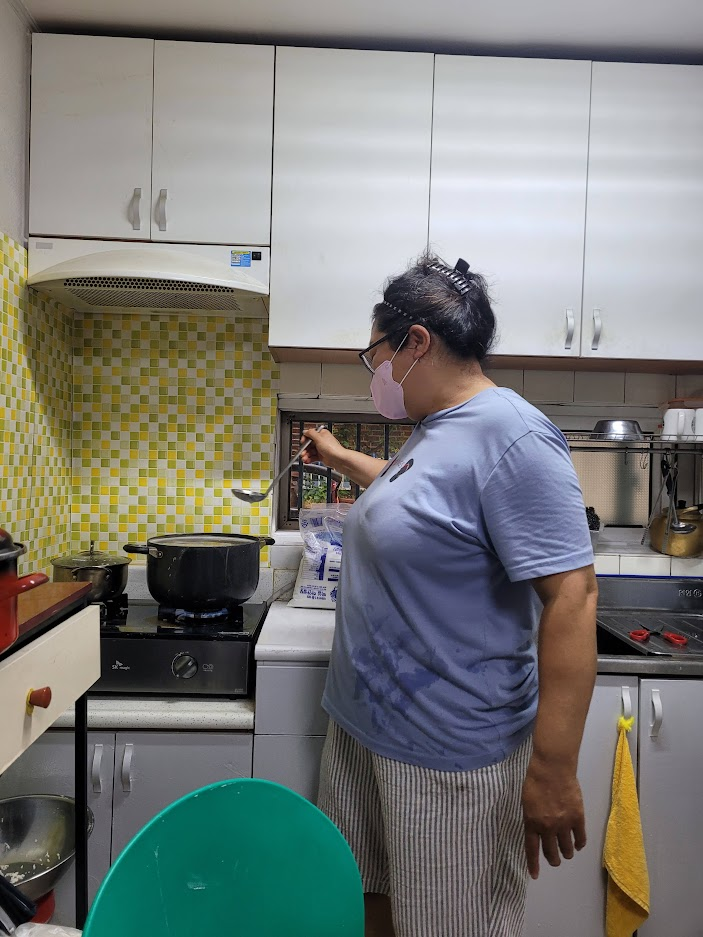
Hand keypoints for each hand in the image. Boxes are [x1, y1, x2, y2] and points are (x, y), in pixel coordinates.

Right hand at [300, 427, 347, 470]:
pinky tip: (307, 460)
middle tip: (302, 453)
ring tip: (304, 458)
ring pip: (310, 451)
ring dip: (306, 455)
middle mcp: (321, 441)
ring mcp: (321, 449)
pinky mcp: (321, 456)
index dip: (305, 439)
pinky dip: (309, 459)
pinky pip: (313, 457)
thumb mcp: (319, 438)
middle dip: (304, 449)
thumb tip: (305, 431)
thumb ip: (311, 433)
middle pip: (309, 444)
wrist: (338, 459)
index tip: (302, 443)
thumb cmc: (332, 448)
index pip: (310, 434)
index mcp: (321, 434)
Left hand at [522, 756, 585, 879]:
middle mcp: (547, 827)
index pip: (532, 849)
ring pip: (567, 849)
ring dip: (567, 853)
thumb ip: (532, 819)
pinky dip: (579, 844)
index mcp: (531, 822)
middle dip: (553, 859)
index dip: (533, 864)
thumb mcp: (526, 802)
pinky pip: (580, 839)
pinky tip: (578, 844)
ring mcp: (564, 824)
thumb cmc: (535, 781)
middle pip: (552, 853)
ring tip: (567, 852)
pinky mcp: (578, 818)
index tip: (535, 875)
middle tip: (555, 860)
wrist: (553, 767)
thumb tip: (538, 832)